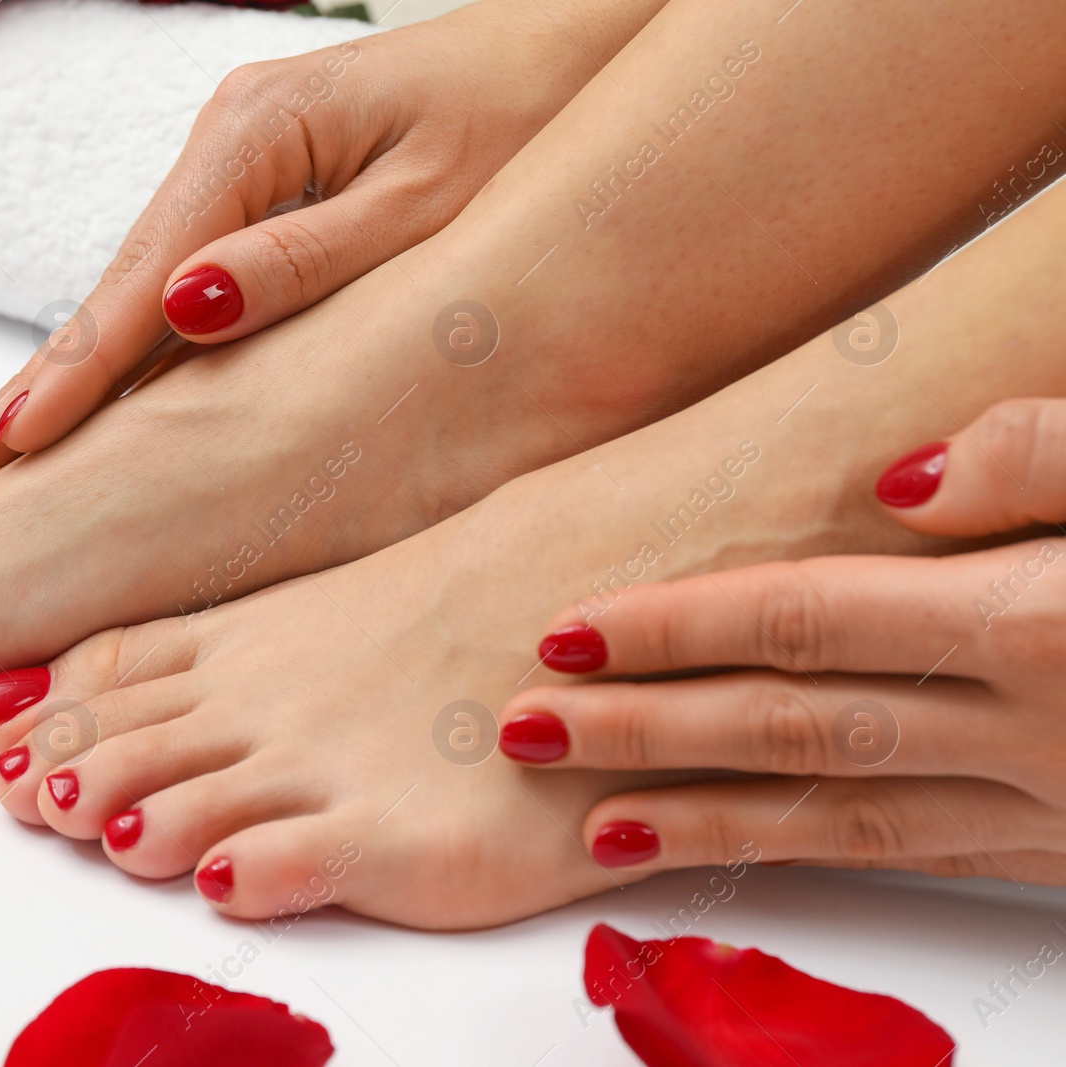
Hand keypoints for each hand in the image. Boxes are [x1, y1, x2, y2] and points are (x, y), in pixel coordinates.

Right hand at [0, 0, 664, 476]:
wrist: (579, 48)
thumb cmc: (526, 117)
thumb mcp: (427, 200)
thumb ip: (306, 260)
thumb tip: (184, 311)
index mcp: (256, 130)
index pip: (145, 273)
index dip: (79, 367)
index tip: (14, 441)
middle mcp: (228, 141)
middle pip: (119, 280)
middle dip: (49, 376)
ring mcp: (239, 165)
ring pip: (144, 285)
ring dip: (81, 368)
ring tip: (10, 448)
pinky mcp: (263, 191)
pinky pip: (186, 281)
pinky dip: (140, 346)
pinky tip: (102, 397)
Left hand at [498, 397, 1065, 884]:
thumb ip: (1042, 459)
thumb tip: (897, 480)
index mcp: (1035, 624)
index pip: (805, 621)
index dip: (674, 628)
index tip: (565, 635)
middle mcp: (1029, 732)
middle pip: (792, 729)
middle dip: (646, 733)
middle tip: (526, 732)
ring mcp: (1048, 804)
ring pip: (842, 824)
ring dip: (706, 825)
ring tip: (593, 829)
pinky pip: (917, 861)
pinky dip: (812, 857)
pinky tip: (737, 852)